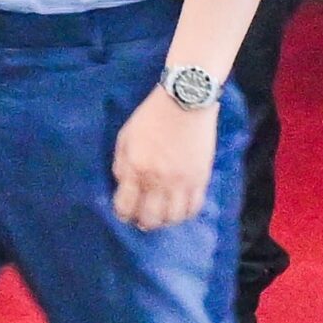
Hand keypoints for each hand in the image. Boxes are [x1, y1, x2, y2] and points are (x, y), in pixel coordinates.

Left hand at [112, 87, 218, 230]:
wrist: (185, 101)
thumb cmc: (151, 117)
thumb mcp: (125, 138)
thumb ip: (121, 165)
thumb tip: (123, 186)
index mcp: (135, 169)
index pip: (125, 207)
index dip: (122, 214)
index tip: (124, 213)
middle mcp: (157, 180)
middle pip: (150, 218)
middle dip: (143, 221)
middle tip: (142, 218)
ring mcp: (181, 181)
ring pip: (173, 218)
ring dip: (165, 221)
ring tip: (162, 215)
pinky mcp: (201, 178)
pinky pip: (194, 207)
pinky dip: (185, 213)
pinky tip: (179, 208)